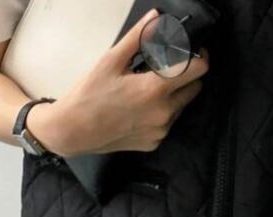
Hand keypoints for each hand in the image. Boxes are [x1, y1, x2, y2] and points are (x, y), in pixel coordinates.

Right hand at [27, 9, 208, 156]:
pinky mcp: (155, 143)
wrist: (72, 131)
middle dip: (186, 76)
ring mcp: (161, 131)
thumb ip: (138, 37)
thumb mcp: (111, 60)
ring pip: (181, 107)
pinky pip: (168, 123)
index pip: (199, 70)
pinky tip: (140, 108)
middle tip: (166, 69)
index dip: (200, 57)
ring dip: (173, 95)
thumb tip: (156, 17)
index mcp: (155, 89)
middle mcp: (164, 113)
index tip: (193, 52)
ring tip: (147, 89)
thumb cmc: (89, 95)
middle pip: (195, 88)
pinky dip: (161, 113)